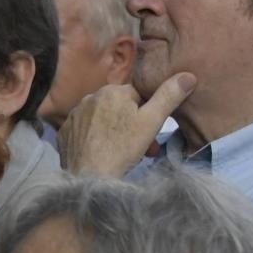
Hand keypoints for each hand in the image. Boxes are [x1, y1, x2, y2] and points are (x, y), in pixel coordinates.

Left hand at [59, 73, 195, 177]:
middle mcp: (90, 97)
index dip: (148, 113)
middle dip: (134, 124)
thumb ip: (168, 96)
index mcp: (112, 90)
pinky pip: (86, 130)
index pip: (138, 95)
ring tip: (124, 152)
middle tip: (143, 146)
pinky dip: (96, 138)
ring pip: (103, 119)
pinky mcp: (65, 131)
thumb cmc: (123, 148)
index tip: (151, 131)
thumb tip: (187, 75)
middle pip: (120, 107)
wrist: (89, 177)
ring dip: (116, 131)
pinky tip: (103, 151)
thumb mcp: (152, 121)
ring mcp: (74, 114)